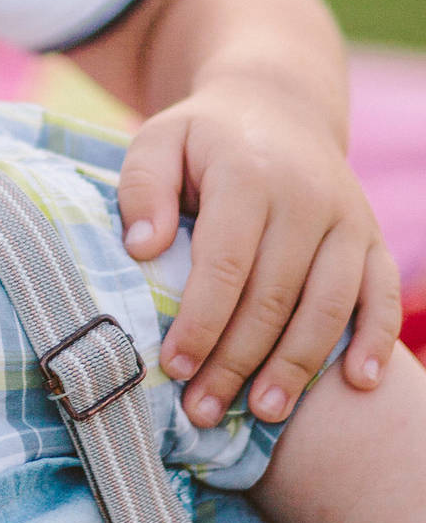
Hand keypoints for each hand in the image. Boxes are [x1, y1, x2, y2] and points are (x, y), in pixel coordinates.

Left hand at [116, 77, 399, 431]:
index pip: (226, 262)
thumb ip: (141, 186)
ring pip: (328, 306)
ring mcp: (347, 220)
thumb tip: (141, 248)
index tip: (172, 367)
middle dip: (237, 361)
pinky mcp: (371, 238)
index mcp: (249, 174)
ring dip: (297, 367)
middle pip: (275, 296)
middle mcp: (307, 197)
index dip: (201, 321)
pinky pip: (380, 293)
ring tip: (263, 414)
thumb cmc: (204, 139)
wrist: (278, 107)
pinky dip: (376, 339)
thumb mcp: (159, 140)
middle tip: (202, 410)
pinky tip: (358, 384)